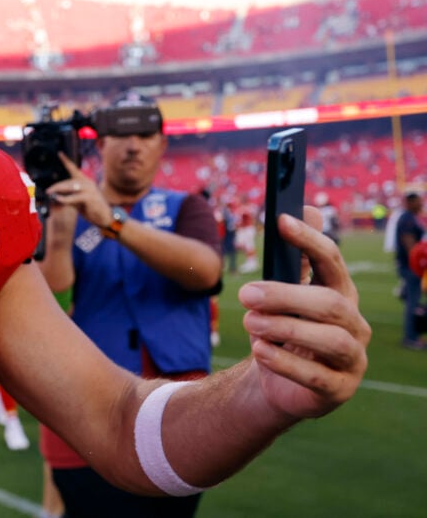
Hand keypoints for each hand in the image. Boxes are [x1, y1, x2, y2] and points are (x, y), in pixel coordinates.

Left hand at [46, 153, 112, 227]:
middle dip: (57, 186)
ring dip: (59, 190)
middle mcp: (88, 182)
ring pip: (71, 187)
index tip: (60, 153)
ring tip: (51, 194)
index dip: (66, 161)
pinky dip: (66, 199)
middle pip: (69, 181)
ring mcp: (90, 189)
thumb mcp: (78, 201)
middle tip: (48, 191)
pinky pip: (75, 197)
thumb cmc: (91, 208)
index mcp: (85, 181)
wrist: (105, 217)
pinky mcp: (90, 197)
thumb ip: (68, 196)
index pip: (74, 169)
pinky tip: (59, 200)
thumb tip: (56, 196)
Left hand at [238, 206, 369, 419]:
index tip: (281, 221)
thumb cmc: (281, 330)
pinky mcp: (339, 389)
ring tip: (250, 323)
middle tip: (245, 294)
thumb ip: (296, 258)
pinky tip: (259, 351)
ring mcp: (352, 359)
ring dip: (285, 328)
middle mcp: (354, 325)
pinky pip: (316, 376)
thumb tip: (308, 209)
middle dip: (286, 295)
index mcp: (341, 294)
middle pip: (330, 303)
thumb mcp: (283, 295)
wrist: (277, 383)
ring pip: (330, 340)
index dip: (309, 239)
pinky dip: (285, 362)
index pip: (332, 261)